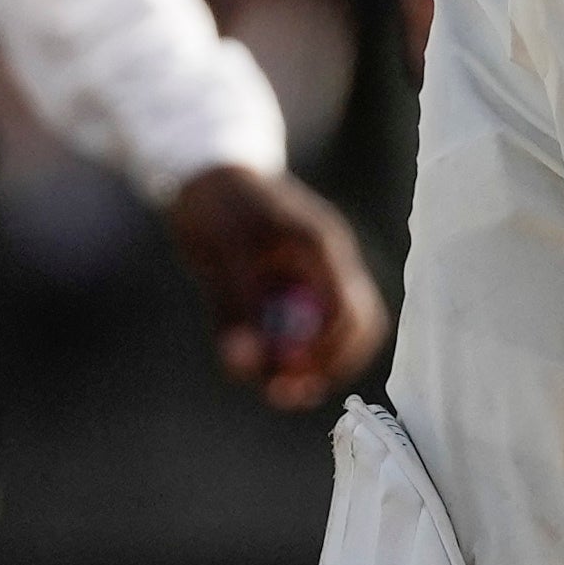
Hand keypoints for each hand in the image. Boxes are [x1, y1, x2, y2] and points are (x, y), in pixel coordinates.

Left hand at [164, 163, 385, 408]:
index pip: (350, 313)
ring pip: (337, 334)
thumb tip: (247, 364)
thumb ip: (236, 309)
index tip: (288, 377)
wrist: (207, 170)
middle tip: (285, 394)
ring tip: (272, 387)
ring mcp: (319, 274)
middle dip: (326, 367)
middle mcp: (330, 263)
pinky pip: (310, 329)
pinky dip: (292, 353)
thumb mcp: (220, 256)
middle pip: (356, 329)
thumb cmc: (214, 203)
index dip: (326, 354)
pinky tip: (262, 363)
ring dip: (311, 365)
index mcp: (321, 247)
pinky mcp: (300, 286)